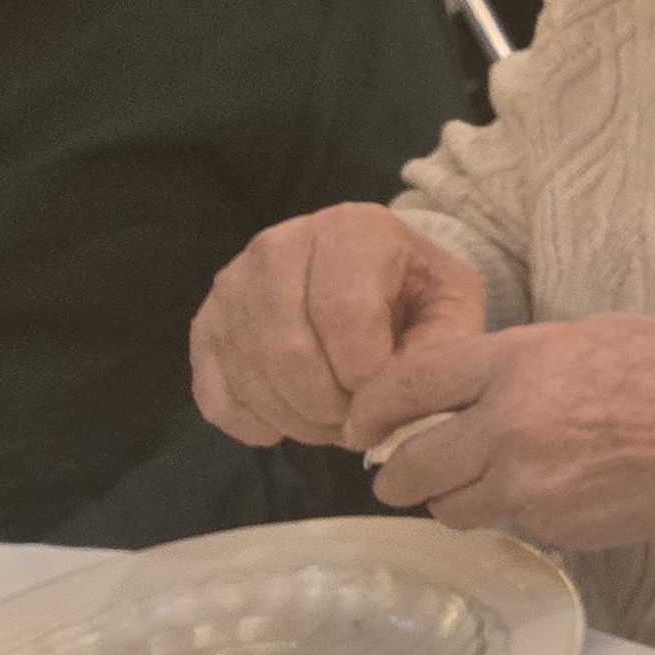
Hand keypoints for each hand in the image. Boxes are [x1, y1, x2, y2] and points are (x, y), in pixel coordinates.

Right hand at [192, 203, 483, 447]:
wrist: (370, 272)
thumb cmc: (416, 290)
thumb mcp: (450, 304)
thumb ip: (440, 346)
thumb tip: (396, 402)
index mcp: (349, 229)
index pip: (344, 311)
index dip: (367, 373)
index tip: (388, 399)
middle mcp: (279, 246)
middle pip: (290, 349)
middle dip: (330, 406)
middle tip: (360, 423)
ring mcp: (233, 285)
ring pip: (252, 375)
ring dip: (297, 421)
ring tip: (335, 424)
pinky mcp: (204, 324)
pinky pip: (217, 394)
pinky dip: (255, 425)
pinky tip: (291, 423)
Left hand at [344, 315, 654, 546]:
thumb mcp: (588, 337)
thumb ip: (515, 365)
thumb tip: (455, 393)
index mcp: (521, 364)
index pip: (409, 387)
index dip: (371, 410)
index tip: (361, 426)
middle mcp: (515, 425)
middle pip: (413, 466)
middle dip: (399, 473)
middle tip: (402, 471)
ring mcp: (536, 485)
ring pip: (452, 507)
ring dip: (455, 496)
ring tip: (488, 480)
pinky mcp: (559, 527)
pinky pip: (513, 523)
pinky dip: (521, 511)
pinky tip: (563, 487)